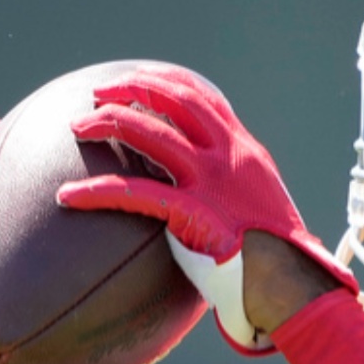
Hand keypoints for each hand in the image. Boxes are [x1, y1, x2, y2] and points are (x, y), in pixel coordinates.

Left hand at [55, 64, 356, 352]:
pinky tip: (69, 195)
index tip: (136, 81)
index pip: (201, 98)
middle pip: (173, 100)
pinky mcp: (193, 213)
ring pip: (150, 132)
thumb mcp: (261, 201)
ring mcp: (210, 182)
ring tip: (78, 128)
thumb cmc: (276, 253)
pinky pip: (134, 193)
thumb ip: (235, 181)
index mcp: (244, 150)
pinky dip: (96, 191)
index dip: (163, 83)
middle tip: (97, 93)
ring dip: (107, 122)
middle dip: (130, 88)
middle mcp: (228, 156)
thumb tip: (209, 184)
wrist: (294, 282)